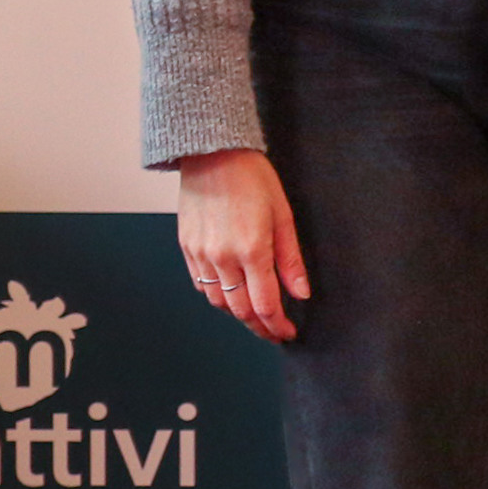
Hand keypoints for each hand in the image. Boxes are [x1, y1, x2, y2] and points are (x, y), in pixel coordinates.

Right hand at [176, 148, 309, 342]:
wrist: (213, 155)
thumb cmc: (253, 179)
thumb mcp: (284, 216)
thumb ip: (291, 260)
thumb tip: (301, 293)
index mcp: (252, 250)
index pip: (265, 304)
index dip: (277, 325)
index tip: (287, 333)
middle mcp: (222, 257)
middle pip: (240, 309)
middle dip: (259, 326)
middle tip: (274, 331)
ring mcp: (201, 254)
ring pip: (218, 301)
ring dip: (238, 314)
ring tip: (256, 315)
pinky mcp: (186, 248)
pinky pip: (201, 284)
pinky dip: (217, 296)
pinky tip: (231, 294)